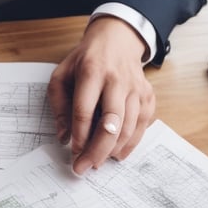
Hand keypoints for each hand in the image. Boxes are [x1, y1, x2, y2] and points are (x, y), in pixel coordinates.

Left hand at [48, 16, 155, 174]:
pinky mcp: (147, 96)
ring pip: (128, 127)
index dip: (79, 136)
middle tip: (85, 167)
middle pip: (111, 123)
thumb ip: (59, 106)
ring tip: (98, 163)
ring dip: (112, 150)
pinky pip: (142, 126)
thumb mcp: (62, 75)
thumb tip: (64, 137)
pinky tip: (117, 154)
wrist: (117, 39)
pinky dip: (130, 144)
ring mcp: (136, 88)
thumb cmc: (85, 61)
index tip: (73, 153)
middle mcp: (117, 80)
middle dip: (97, 150)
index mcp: (91, 71)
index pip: (84, 110)